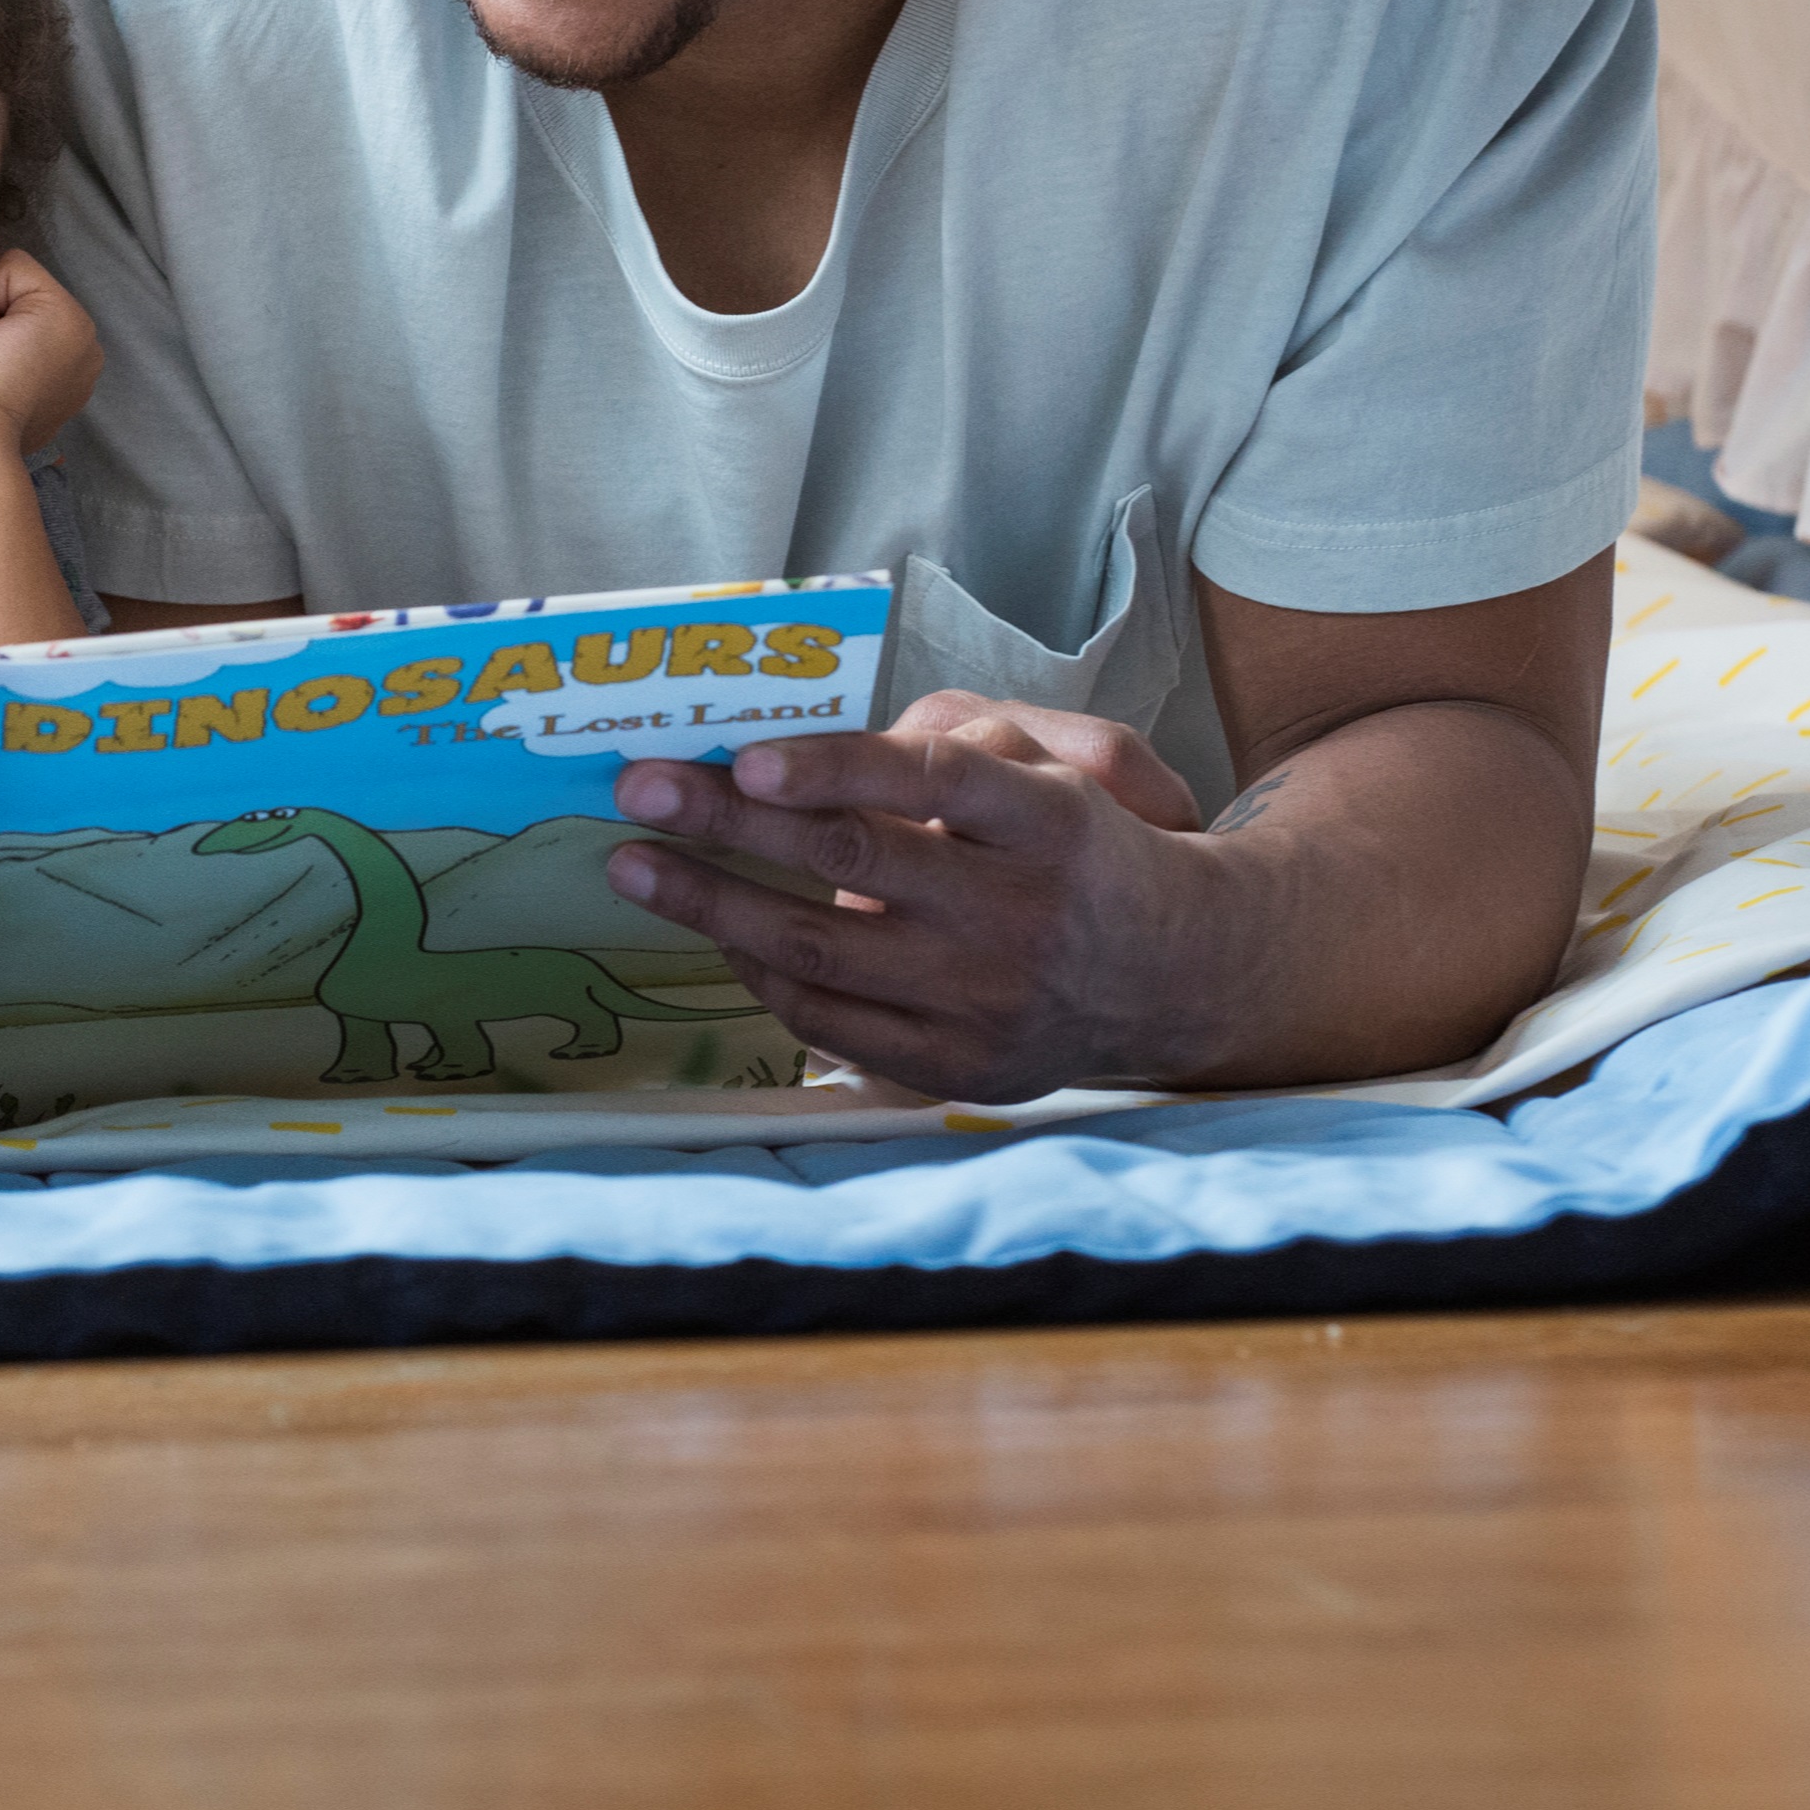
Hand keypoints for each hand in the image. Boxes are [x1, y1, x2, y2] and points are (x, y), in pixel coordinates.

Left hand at [602, 690, 1208, 1100]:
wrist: (1173, 973)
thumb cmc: (1082, 849)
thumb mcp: (1057, 769)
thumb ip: (956, 742)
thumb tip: (834, 755)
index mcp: (1049, 821)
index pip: (934, 782)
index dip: (838, 768)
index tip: (750, 757)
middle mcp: (1019, 914)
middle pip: (854, 863)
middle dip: (732, 823)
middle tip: (642, 789)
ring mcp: (984, 1000)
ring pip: (822, 950)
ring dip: (713, 905)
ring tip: (635, 865)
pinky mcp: (954, 1066)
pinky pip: (830, 1021)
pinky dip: (762, 973)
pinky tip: (715, 932)